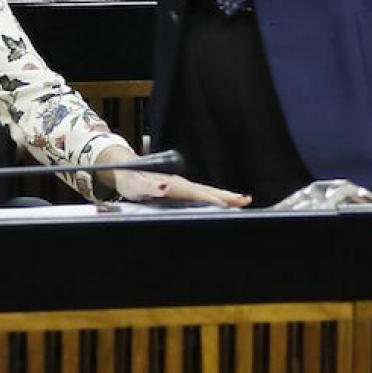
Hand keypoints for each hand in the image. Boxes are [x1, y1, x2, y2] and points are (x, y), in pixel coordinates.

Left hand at [96, 149, 250, 207]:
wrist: (125, 169)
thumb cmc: (129, 179)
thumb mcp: (135, 185)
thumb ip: (150, 186)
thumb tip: (164, 186)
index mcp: (173, 184)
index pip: (197, 192)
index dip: (212, 198)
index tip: (228, 203)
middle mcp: (181, 183)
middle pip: (207, 190)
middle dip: (227, 196)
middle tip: (246, 201)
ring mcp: (182, 186)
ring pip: (207, 191)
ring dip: (225, 196)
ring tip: (243, 200)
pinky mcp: (181, 190)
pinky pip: (201, 194)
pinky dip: (215, 198)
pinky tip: (223, 202)